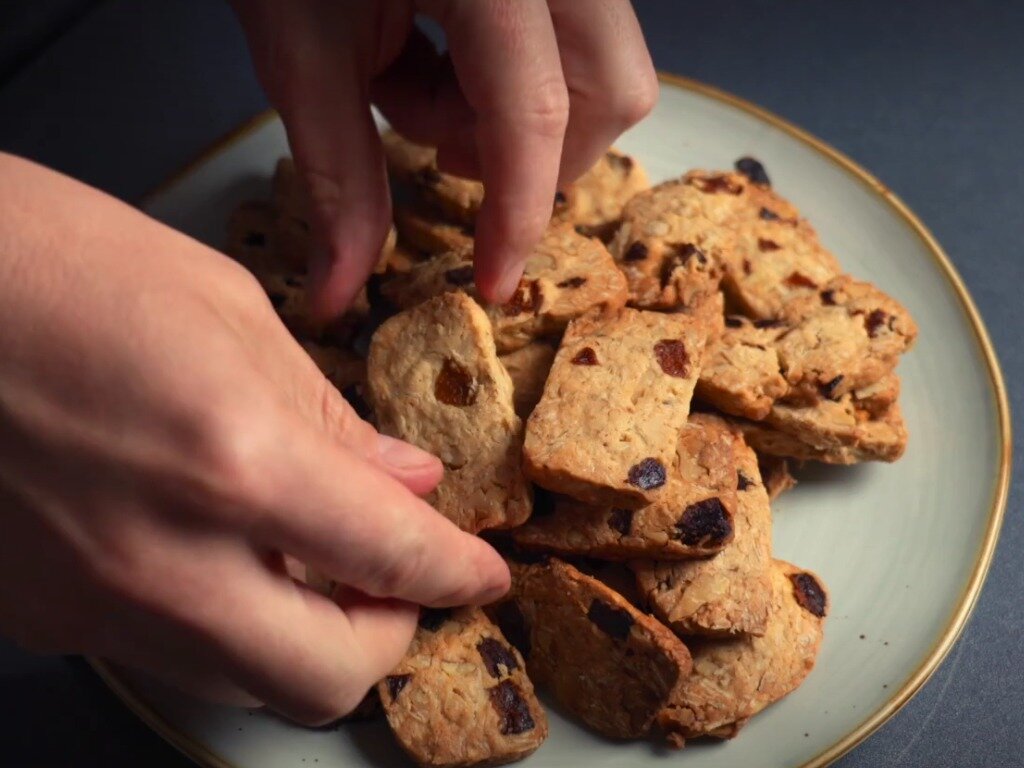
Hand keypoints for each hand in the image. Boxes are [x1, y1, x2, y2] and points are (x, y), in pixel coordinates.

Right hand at [0, 154, 508, 723]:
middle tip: (397, 583)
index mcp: (233, 461)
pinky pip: (167, 652)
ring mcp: (91, 602)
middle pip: (324, 677)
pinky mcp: (40, 613)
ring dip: (306, 640)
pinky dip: (223, 623)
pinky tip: (223, 556)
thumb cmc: (53, 259)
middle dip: (385, 636)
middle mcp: (162, 560)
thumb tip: (401, 482)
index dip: (456, 574)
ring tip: (317, 569)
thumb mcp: (226, 311)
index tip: (480, 574)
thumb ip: (328, 415)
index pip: (392, 559)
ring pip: (243, 683)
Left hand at [232, 0, 657, 310]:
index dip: (517, 215)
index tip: (494, 283)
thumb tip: (339, 293)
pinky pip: (578, 41)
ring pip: (606, 70)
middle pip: (611, 92)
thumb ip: (336, 177)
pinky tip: (439, 58)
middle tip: (447, 156)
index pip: (532, 112)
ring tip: (423, 89)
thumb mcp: (300, 51)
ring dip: (524, 118)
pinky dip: (515, 80)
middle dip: (540, 157)